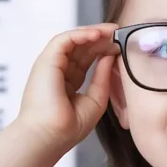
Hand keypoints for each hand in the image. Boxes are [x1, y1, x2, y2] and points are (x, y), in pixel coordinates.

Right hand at [16, 23, 119, 146]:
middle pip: (80, 47)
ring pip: (72, 40)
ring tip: (111, 30)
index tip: (120, 45)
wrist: (50, 137)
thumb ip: (102, 78)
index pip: (85, 59)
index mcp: (67, 82)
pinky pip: (64, 39)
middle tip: (119, 32)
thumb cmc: (68, 127)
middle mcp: (58, 71)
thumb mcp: (95, 100)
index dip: (103, 49)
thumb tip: (110, 56)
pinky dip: (80, 34)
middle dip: (100, 38)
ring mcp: (51, 65)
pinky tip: (97, 35)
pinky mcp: (46, 61)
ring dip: (92, 32)